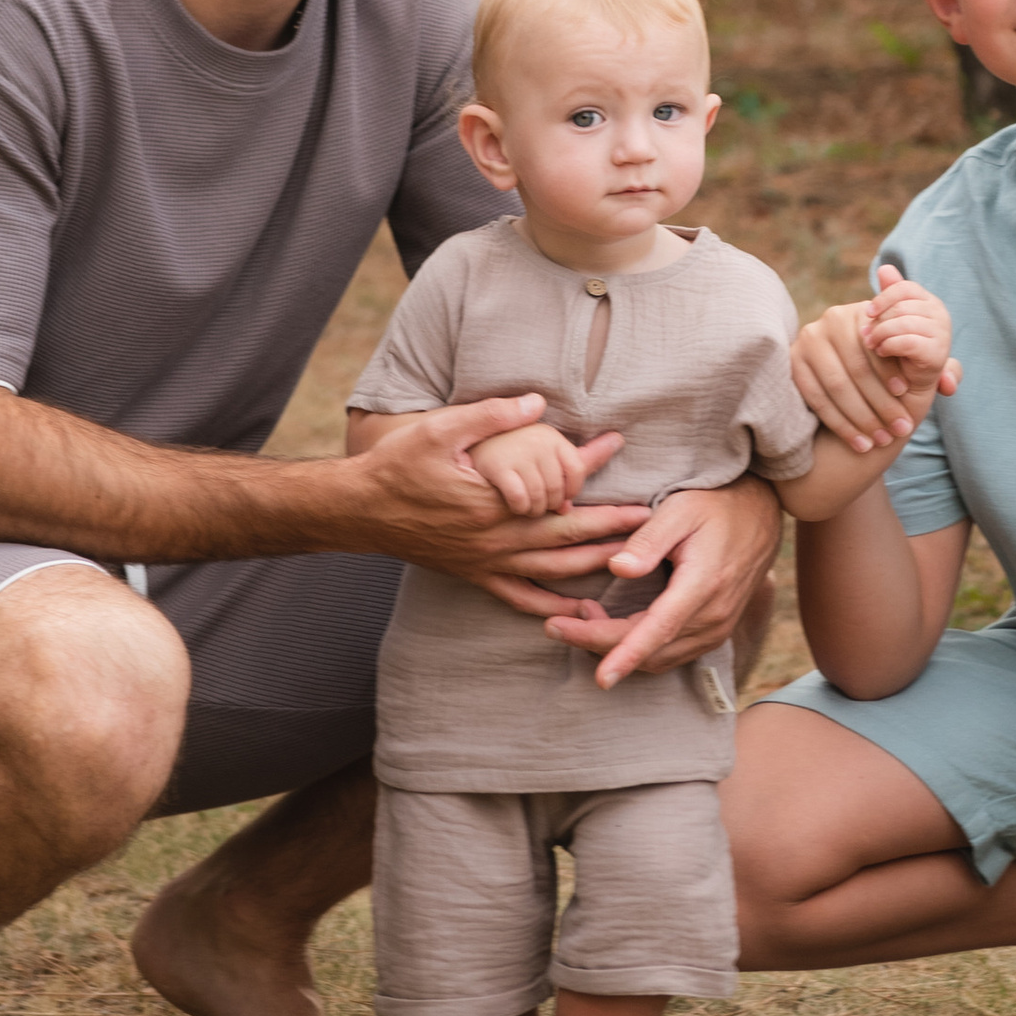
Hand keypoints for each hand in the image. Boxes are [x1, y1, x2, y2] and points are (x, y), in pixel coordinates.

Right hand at [348, 398, 641, 582]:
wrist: (360, 510)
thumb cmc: (400, 466)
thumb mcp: (441, 428)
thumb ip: (491, 415)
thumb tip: (537, 403)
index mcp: (494, 502)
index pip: (558, 490)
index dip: (594, 476)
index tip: (625, 462)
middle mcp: (496, 539)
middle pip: (567, 536)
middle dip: (614, 529)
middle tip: (656, 522)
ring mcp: (487, 562)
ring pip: (552, 570)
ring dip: (595, 565)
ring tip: (635, 561)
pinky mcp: (475, 575)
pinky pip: (520, 598)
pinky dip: (553, 608)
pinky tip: (581, 613)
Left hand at [542, 476, 778, 688]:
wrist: (760, 514)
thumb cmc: (714, 504)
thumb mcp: (679, 509)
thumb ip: (648, 540)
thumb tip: (617, 569)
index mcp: (703, 584)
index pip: (659, 629)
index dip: (627, 654)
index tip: (601, 678)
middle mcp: (713, 615)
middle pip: (651, 650)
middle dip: (600, 645)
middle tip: (556, 626)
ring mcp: (717, 628)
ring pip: (660, 658)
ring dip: (616, 647)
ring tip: (579, 618)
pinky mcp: (713, 630)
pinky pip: (671, 653)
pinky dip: (637, 648)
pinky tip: (611, 624)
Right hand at [795, 265, 958, 454]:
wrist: (846, 382)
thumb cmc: (887, 372)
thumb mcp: (912, 366)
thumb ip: (936, 368)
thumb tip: (951, 382)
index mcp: (863, 312)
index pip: (878, 343)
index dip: (892, 372)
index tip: (907, 397)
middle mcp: (832, 318)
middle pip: (857, 367)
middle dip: (881, 403)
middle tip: (900, 430)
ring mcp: (808, 339)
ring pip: (837, 385)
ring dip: (862, 418)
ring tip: (882, 440)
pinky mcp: (792, 362)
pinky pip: (816, 397)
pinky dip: (840, 424)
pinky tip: (859, 442)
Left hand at [860, 270, 958, 403]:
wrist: (909, 385)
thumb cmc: (898, 350)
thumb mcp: (892, 320)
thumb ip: (890, 295)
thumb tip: (884, 268)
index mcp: (930, 301)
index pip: (905, 287)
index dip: (883, 298)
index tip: (867, 313)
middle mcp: (941, 314)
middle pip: (901, 306)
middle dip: (878, 321)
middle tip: (865, 336)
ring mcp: (942, 333)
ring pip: (902, 323)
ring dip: (880, 335)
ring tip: (871, 344)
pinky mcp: (937, 353)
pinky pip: (907, 341)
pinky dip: (889, 346)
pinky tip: (882, 352)